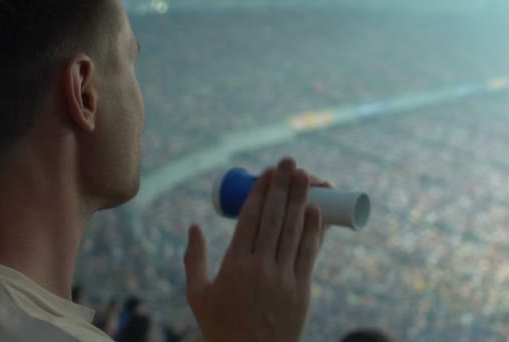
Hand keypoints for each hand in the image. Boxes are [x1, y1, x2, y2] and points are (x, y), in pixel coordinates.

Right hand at [184, 158, 328, 341]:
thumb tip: (193, 226)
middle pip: (273, 218)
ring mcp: (283, 279)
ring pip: (292, 231)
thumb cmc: (220, 327)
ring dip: (299, 200)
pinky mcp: (302, 291)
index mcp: (233, 265)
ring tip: (305, 176)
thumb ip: (193, 259)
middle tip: (288, 162)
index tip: (266, 173)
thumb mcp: (197, 294)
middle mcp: (260, 268)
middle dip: (281, 186)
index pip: (250, 219)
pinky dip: (312, 230)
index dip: (260, 192)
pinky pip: (308, 254)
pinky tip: (315, 210)